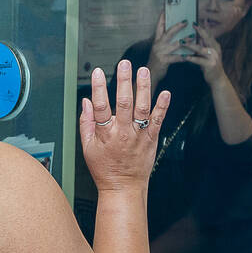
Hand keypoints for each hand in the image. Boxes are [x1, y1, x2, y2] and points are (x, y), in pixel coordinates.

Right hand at [79, 60, 171, 192]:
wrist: (124, 188)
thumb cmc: (105, 169)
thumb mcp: (88, 148)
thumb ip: (86, 123)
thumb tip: (86, 102)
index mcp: (105, 134)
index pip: (100, 107)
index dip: (98, 88)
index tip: (97, 72)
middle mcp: (123, 133)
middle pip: (123, 103)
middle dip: (124, 81)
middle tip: (125, 64)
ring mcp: (138, 136)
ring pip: (142, 108)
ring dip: (143, 88)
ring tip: (143, 71)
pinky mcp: (151, 139)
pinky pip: (157, 120)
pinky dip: (162, 107)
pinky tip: (165, 93)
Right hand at [147, 10, 194, 80]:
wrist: (150, 74)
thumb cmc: (158, 60)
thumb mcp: (159, 49)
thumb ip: (165, 41)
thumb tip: (176, 33)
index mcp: (156, 40)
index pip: (159, 26)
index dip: (162, 18)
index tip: (166, 9)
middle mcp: (157, 45)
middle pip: (168, 33)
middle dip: (177, 26)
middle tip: (186, 21)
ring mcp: (160, 52)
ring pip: (174, 44)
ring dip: (185, 40)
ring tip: (193, 37)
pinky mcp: (164, 61)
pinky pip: (176, 57)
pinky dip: (183, 56)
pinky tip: (190, 55)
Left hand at [186, 24, 227, 86]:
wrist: (217, 79)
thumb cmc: (210, 65)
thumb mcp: (207, 53)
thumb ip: (203, 45)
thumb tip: (197, 35)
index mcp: (214, 45)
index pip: (209, 33)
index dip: (205, 26)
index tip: (199, 18)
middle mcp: (215, 49)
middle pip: (207, 38)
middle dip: (200, 30)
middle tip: (192, 24)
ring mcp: (213, 57)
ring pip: (201, 49)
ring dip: (191, 45)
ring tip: (182, 41)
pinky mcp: (210, 65)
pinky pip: (199, 60)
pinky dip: (192, 58)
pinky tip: (185, 57)